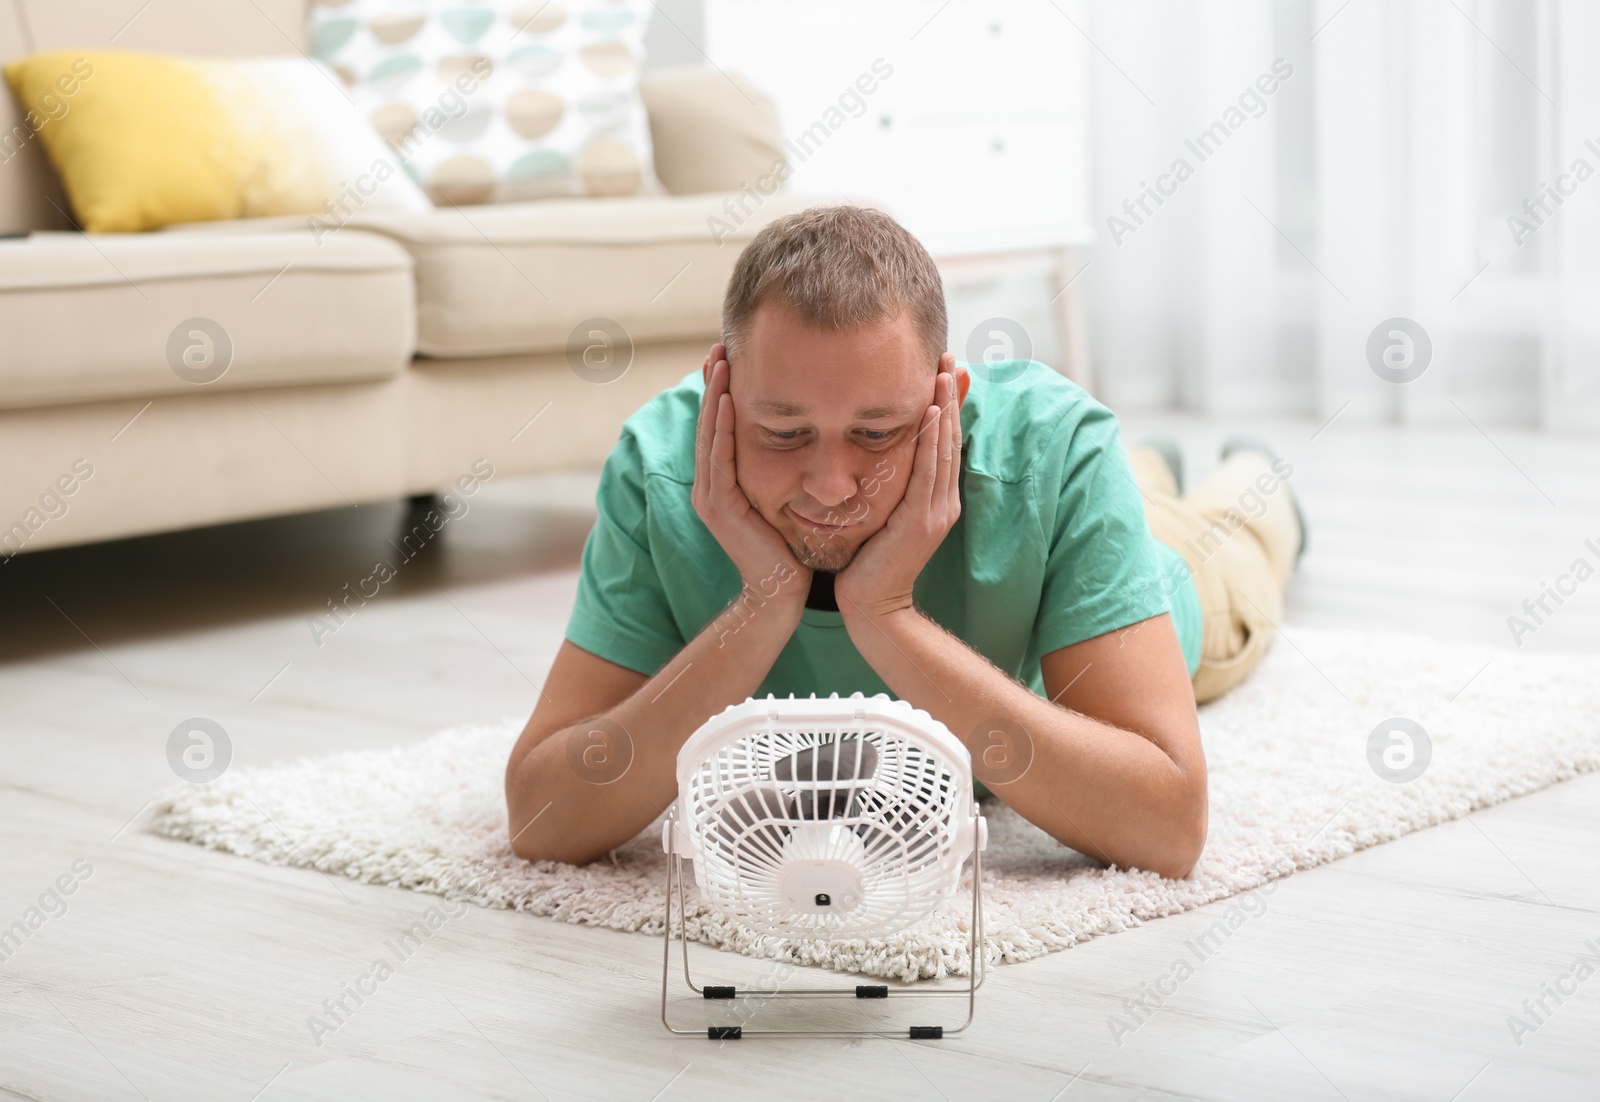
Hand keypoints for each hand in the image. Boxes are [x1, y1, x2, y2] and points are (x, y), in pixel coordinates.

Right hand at [691, 345, 811, 604]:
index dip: (722, 390)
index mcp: (724, 481)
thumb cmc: (792, 547)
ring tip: (720, 361)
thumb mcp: (786, 496)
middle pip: (709, 423)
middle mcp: (710, 485)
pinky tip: (727, 400)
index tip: (732, 354)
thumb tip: (806, 432)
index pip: (721, 425)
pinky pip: (718, 459)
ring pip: (709, 435)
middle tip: (719, 345)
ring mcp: (710, 496)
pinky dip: (721, 427)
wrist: (783, 591)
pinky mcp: (719, 507)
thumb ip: (785, 467)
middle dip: (713, 384)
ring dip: (714, 396)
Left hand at [836, 357, 963, 622]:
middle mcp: (943, 500)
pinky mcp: (922, 520)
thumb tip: (876, 458)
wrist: (871, 608)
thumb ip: (886, 487)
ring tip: (943, 370)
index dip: (945, 404)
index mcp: (935, 498)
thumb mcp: (880, 516)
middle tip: (948, 355)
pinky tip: (932, 411)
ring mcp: (936, 510)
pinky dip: (933, 439)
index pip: (942, 441)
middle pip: (949, 437)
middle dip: (949, 395)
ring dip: (945, 406)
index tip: (941, 368)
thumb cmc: (868, 565)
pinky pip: (929, 471)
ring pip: (943, 448)